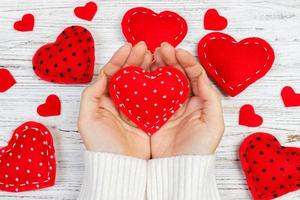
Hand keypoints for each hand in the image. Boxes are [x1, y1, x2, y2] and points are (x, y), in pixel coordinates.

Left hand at [78, 41, 151, 158]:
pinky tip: (162, 74)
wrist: (120, 167)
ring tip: (154, 55)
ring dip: (147, 68)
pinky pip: (153, 96)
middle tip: (145, 47)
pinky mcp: (148, 116)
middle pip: (128, 75)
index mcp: (105, 99)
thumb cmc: (101, 146)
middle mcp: (120, 102)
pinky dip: (157, 85)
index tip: (129, 46)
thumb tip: (103, 74)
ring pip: (141, 83)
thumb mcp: (87, 119)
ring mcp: (135, 108)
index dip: (120, 59)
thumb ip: (91, 94)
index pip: (113, 74)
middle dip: (135, 59)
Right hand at [150, 42, 224, 157]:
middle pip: (177, 74)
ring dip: (157, 66)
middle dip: (170, 59)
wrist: (179, 168)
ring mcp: (166, 106)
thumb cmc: (199, 148)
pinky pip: (148, 94)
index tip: (176, 51)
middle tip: (161, 49)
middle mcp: (182, 101)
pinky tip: (141, 73)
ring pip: (161, 80)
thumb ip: (211, 98)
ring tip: (150, 55)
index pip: (193, 74)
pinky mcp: (152, 114)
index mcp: (199, 100)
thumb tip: (202, 76)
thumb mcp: (214, 123)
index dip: (186, 61)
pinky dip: (145, 82)